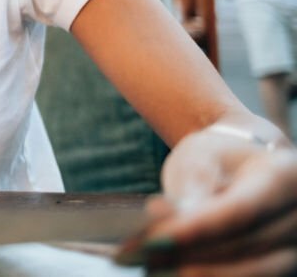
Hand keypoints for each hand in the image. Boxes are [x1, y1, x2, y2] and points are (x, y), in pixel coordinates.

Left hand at [118, 126, 296, 274]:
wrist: (245, 167)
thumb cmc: (219, 157)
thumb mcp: (201, 155)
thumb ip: (191, 186)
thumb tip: (170, 220)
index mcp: (284, 177)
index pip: (240, 210)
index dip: (197, 230)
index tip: (153, 241)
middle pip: (245, 247)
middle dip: (188, 255)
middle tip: (139, 256)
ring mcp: (296, 248)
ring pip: (251, 273)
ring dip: (198, 273)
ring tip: (150, 267)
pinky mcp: (284, 269)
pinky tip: (173, 272)